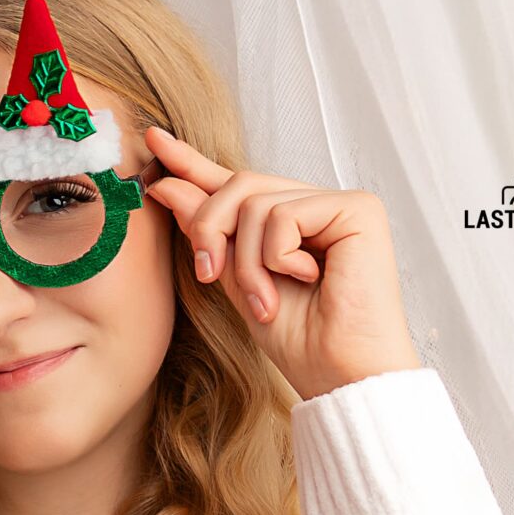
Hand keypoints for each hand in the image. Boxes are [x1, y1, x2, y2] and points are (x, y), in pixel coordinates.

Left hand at [142, 122, 421, 399]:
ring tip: (268, 300)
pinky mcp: (359, 209)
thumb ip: (209, 232)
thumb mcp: (235, 280)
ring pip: (255, 203)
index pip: (236, 183)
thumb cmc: (300, 339)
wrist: (339, 374)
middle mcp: (316, 205)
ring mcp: (339, 205)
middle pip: (239, 184)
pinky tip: (309, 279)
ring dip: (247, 261)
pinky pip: (284, 214)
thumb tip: (168, 183)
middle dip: (211, 229)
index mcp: (290, 222)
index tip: (155, 140)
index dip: (194, 163)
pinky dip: (278, 256)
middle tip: (210, 275)